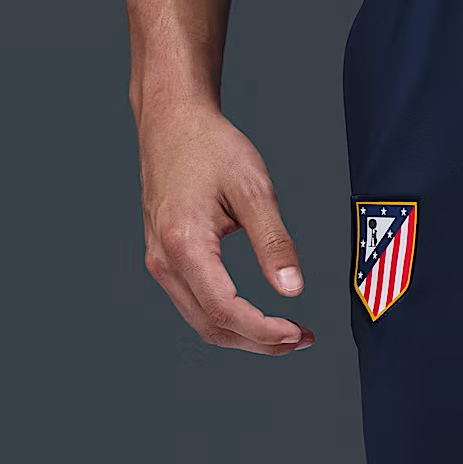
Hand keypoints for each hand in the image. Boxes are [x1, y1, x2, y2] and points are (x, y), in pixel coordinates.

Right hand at [138, 98, 312, 353]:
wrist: (171, 121)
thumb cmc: (209, 146)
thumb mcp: (253, 189)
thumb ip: (274, 242)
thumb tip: (292, 289)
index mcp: (183, 243)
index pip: (225, 310)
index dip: (264, 331)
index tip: (299, 333)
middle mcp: (163, 259)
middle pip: (212, 327)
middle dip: (260, 342)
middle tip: (303, 338)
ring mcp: (159, 262)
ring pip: (202, 322)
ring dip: (246, 336)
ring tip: (288, 333)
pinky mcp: (164, 259)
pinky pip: (196, 306)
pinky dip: (229, 320)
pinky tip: (259, 317)